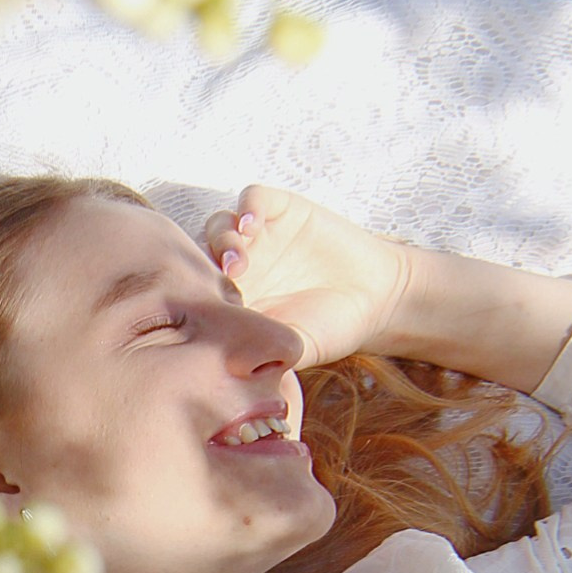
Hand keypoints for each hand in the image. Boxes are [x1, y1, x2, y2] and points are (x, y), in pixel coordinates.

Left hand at [204, 182, 417, 366]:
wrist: (376, 298)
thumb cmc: (332, 329)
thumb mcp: (294, 348)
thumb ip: (262, 354)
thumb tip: (228, 373)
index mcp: (232, 298)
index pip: (196, 290)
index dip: (195, 298)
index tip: (207, 314)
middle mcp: (239, 265)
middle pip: (201, 255)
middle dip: (204, 267)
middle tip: (224, 285)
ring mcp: (259, 235)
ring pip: (221, 225)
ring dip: (223, 240)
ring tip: (238, 260)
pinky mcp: (281, 209)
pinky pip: (254, 198)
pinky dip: (249, 207)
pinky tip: (253, 224)